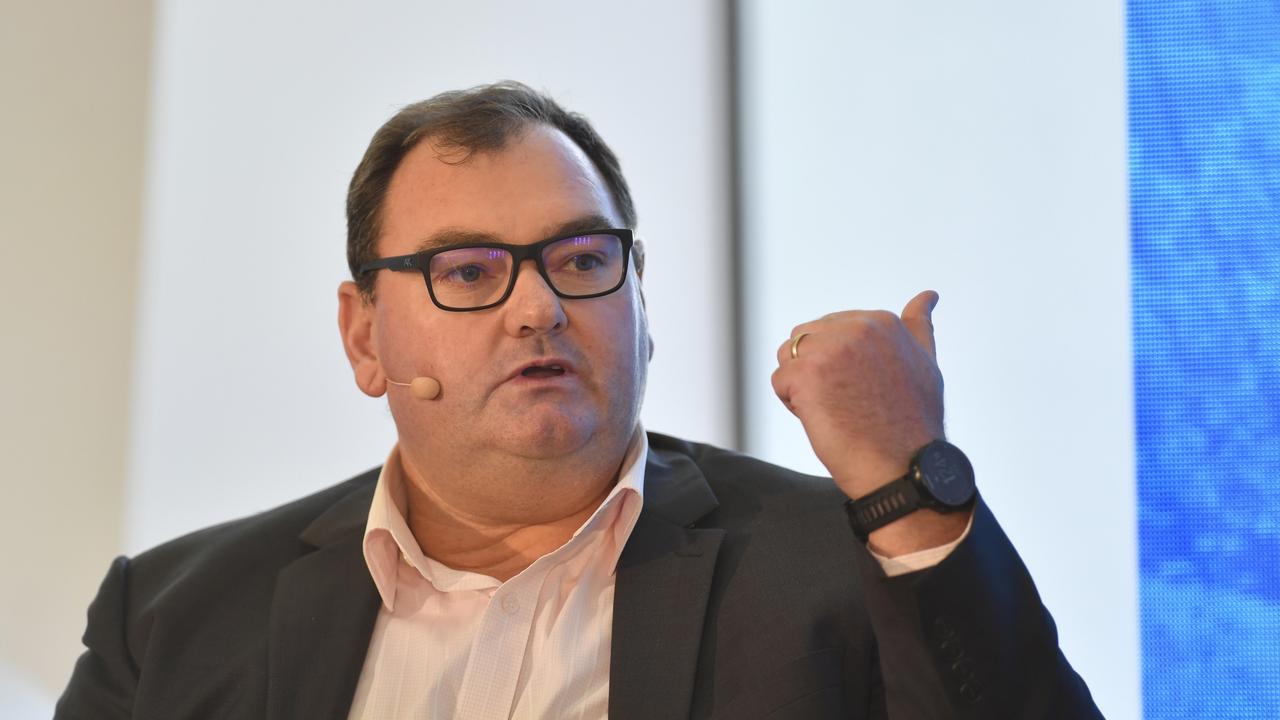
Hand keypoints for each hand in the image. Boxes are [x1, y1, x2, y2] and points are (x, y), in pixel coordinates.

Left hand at [771, 291, 966, 553]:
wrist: (903, 469)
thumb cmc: (913, 427)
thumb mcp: (925, 364)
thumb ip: (917, 327)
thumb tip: (927, 295)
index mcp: (883, 321)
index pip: (832, 329)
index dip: (842, 365)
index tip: (867, 389)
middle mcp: (857, 326)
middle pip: (806, 339)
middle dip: (818, 371)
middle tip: (851, 403)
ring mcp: (831, 348)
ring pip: (790, 357)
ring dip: (803, 385)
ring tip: (837, 410)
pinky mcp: (807, 373)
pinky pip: (780, 382)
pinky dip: (794, 405)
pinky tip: (825, 419)